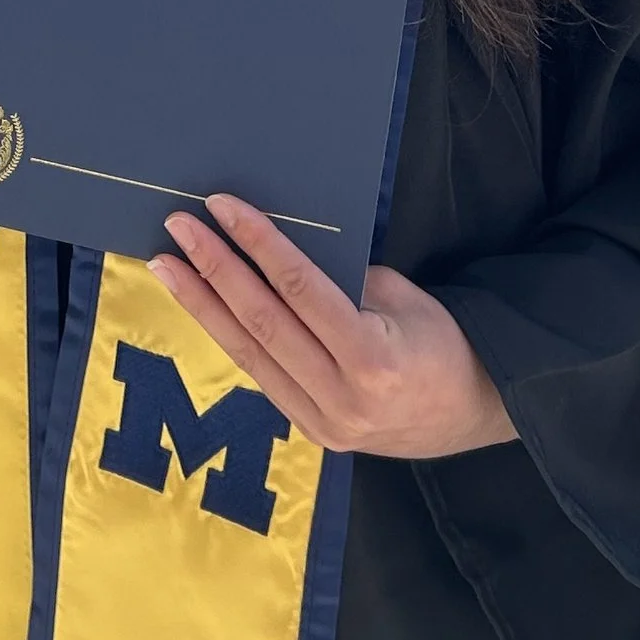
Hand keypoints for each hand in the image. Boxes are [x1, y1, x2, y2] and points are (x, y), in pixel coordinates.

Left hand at [151, 196, 515, 459]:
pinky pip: (261, 376)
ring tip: (166, 266)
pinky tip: (202, 306)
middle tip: (176, 229)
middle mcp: (342, 399)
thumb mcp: (403, 299)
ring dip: (203, 305)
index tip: (221, 206)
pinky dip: (229, 337)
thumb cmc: (442, 343)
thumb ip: (343, 280)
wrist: (473, 414)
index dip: (257, 243)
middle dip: (213, 270)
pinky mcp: (311, 433)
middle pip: (262, 323)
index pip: (300, 289)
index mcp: (372, 359)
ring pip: (249, 354)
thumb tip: (280, 248)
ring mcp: (323, 423)